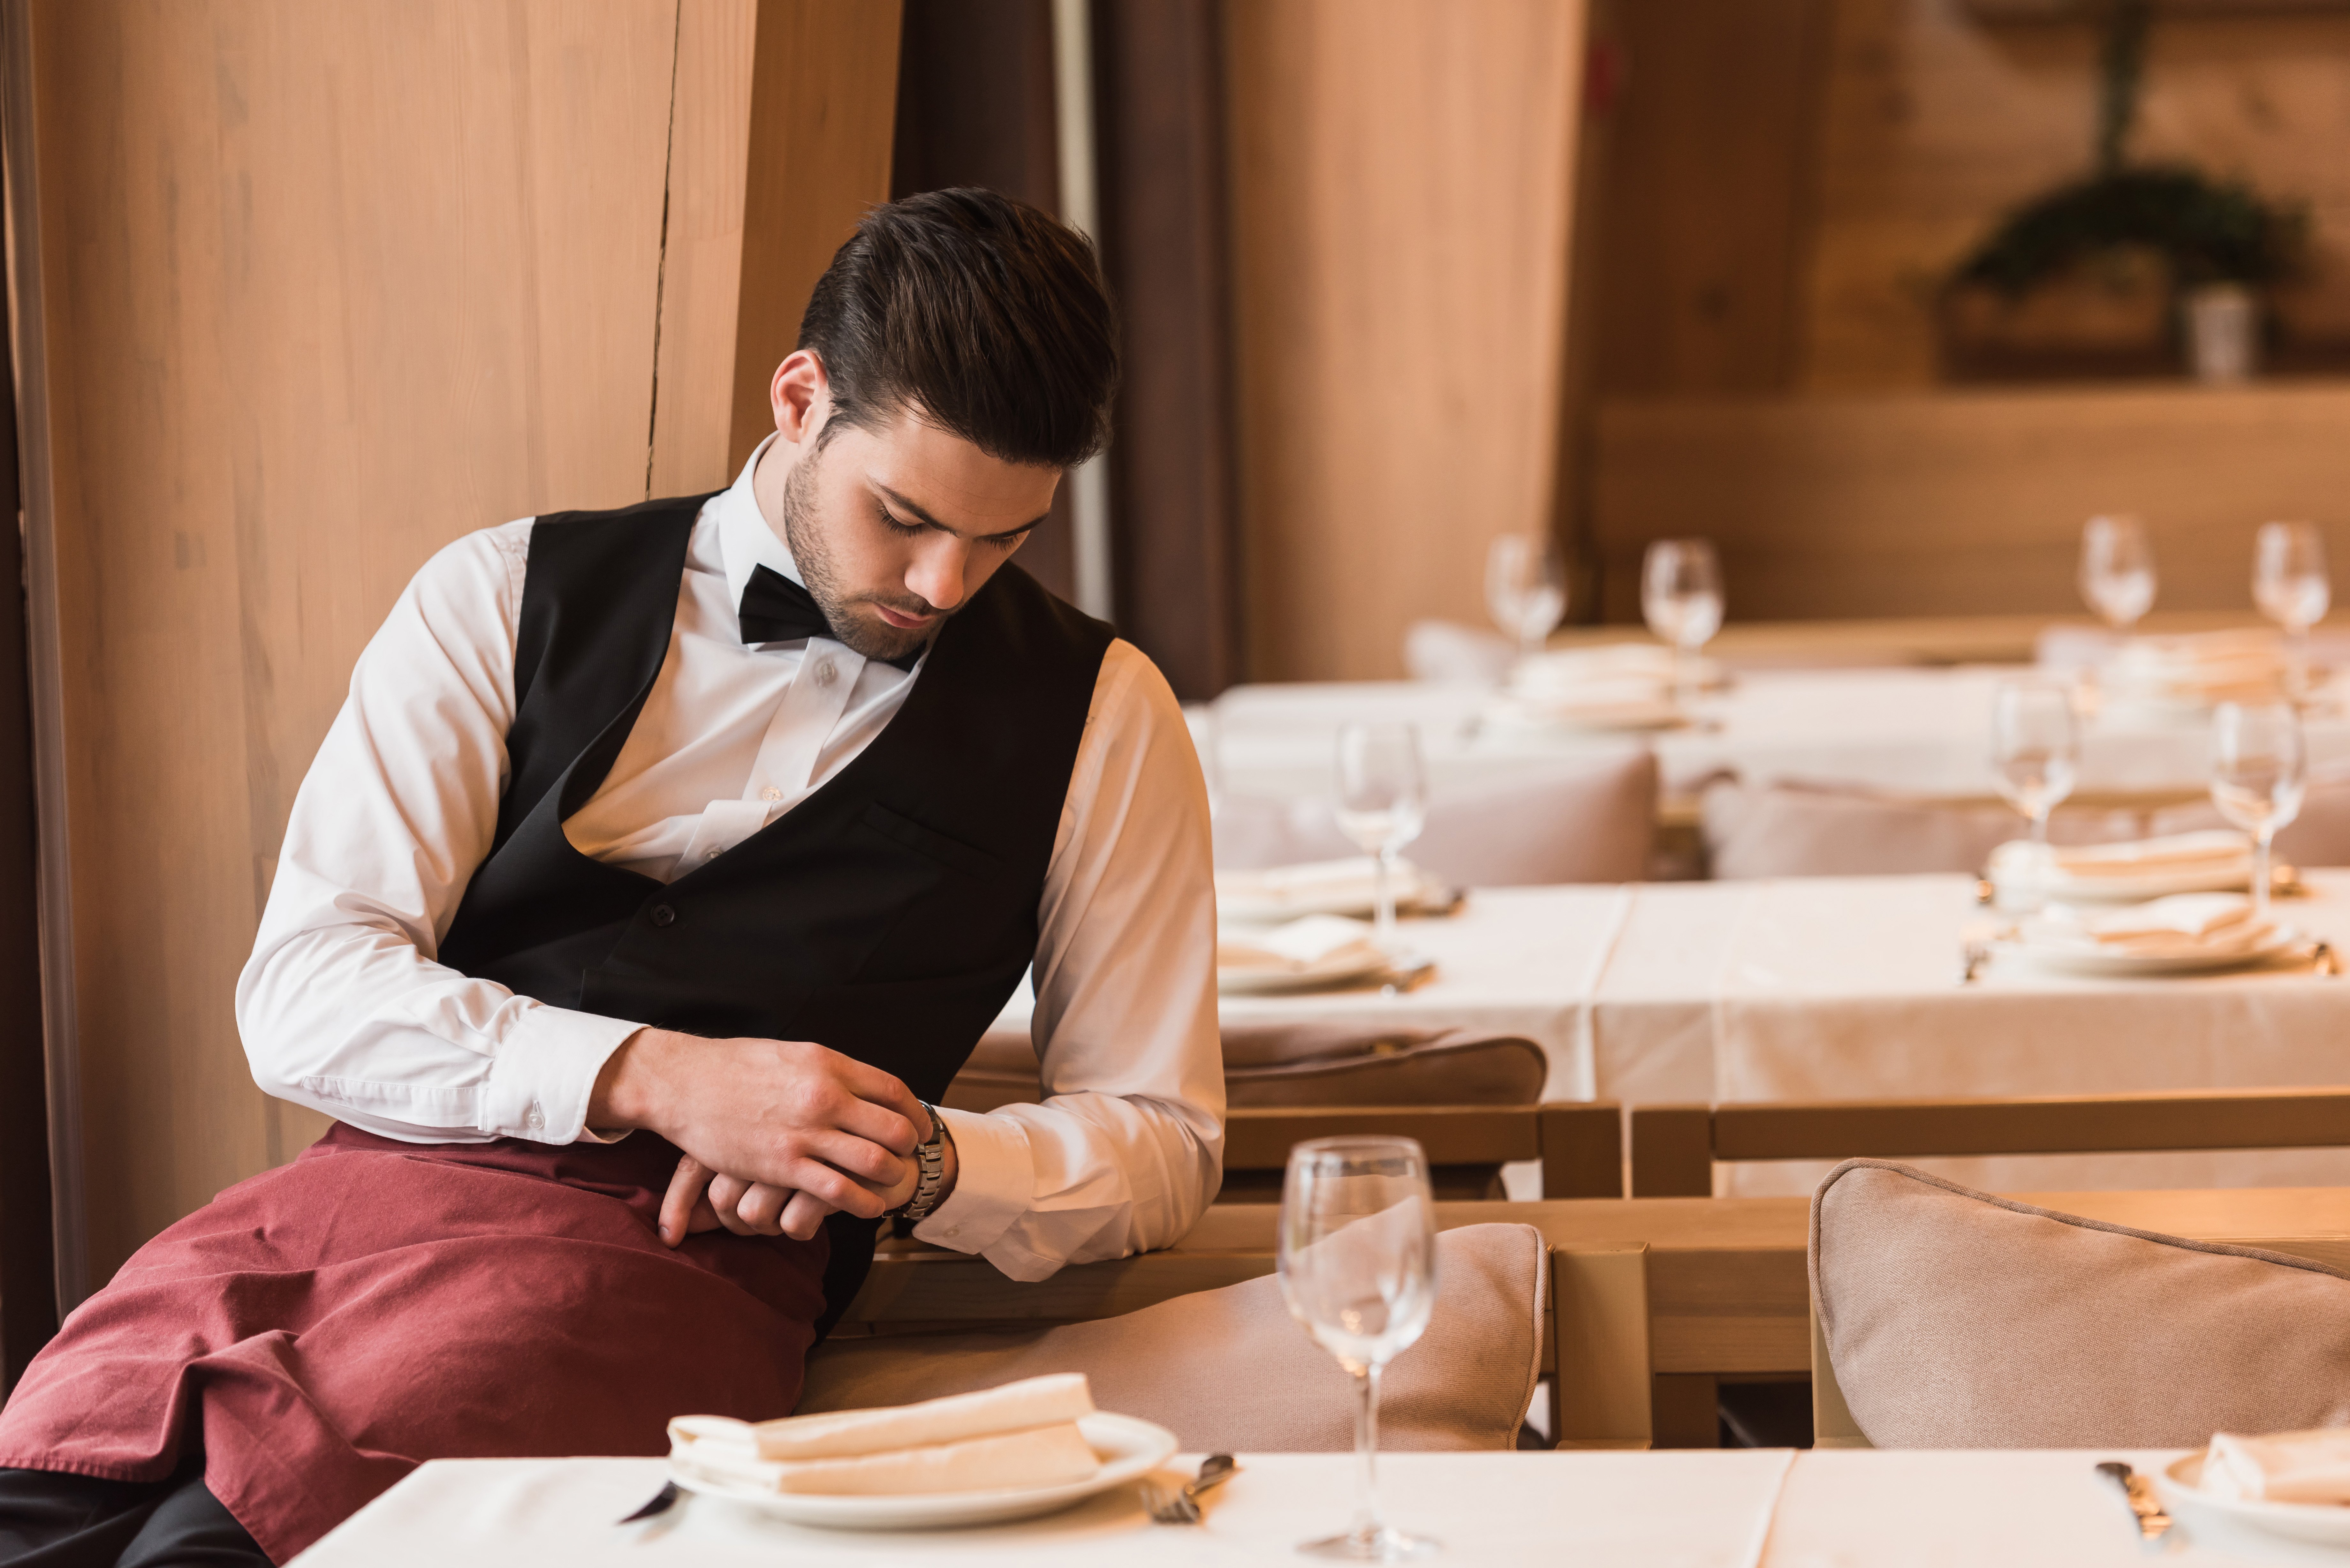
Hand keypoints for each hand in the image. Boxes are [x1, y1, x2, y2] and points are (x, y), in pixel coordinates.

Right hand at [591, 1029, 926, 1224]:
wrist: (684, 1083)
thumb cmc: (737, 1067)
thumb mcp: (794, 1055)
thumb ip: (831, 1072)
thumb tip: (864, 1086)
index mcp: (829, 1064)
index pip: (894, 1091)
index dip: (916, 1113)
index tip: (920, 1128)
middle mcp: (824, 1096)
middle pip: (895, 1128)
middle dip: (909, 1148)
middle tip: (907, 1158)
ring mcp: (805, 1133)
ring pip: (875, 1162)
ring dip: (890, 1177)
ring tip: (890, 1183)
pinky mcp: (783, 1165)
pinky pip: (839, 1192)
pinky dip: (862, 1203)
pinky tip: (867, 1206)